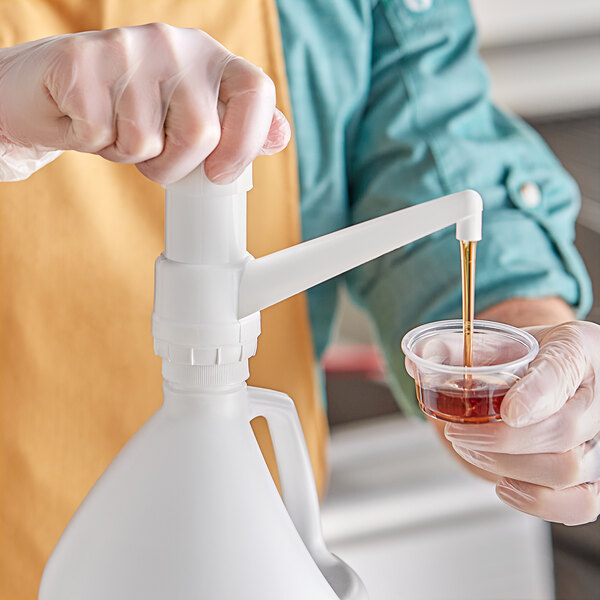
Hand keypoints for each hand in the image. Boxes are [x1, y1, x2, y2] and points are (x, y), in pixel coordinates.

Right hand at [0, 24, 289, 182]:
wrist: (53, 90)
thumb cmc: (129, 111)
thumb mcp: (188, 119)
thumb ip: (233, 128)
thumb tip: (280, 136)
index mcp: (210, 59)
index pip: (255, 91)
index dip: (246, 142)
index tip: (219, 174)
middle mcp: (176, 44)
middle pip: (201, 133)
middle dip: (171, 165)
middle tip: (150, 152)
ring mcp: (128, 47)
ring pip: (146, 141)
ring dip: (128, 155)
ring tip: (114, 128)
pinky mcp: (81, 59)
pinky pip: (98, 135)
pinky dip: (91, 143)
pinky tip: (86, 118)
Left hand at [444, 321, 599, 525]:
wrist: (552, 374)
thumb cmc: (530, 357)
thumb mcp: (499, 341)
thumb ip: (459, 350)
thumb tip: (418, 359)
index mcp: (579, 348)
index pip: (562, 371)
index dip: (537, 396)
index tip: (507, 413)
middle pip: (563, 431)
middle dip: (499, 440)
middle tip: (456, 433)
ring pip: (567, 469)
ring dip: (507, 465)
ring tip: (472, 450)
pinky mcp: (597, 475)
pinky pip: (582, 504)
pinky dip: (538, 501)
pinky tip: (505, 485)